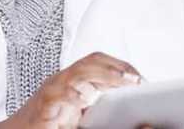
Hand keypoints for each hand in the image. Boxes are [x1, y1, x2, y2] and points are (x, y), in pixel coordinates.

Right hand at [0, 52, 143, 128]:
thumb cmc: (48, 122)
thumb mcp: (78, 112)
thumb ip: (96, 106)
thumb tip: (125, 110)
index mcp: (73, 80)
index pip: (98, 61)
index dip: (120, 65)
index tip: (139, 76)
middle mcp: (62, 80)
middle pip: (91, 62)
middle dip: (116, 67)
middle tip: (135, 78)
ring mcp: (52, 90)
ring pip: (78, 73)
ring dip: (103, 75)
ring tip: (122, 82)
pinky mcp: (43, 105)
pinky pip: (58, 95)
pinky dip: (72, 96)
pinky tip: (85, 100)